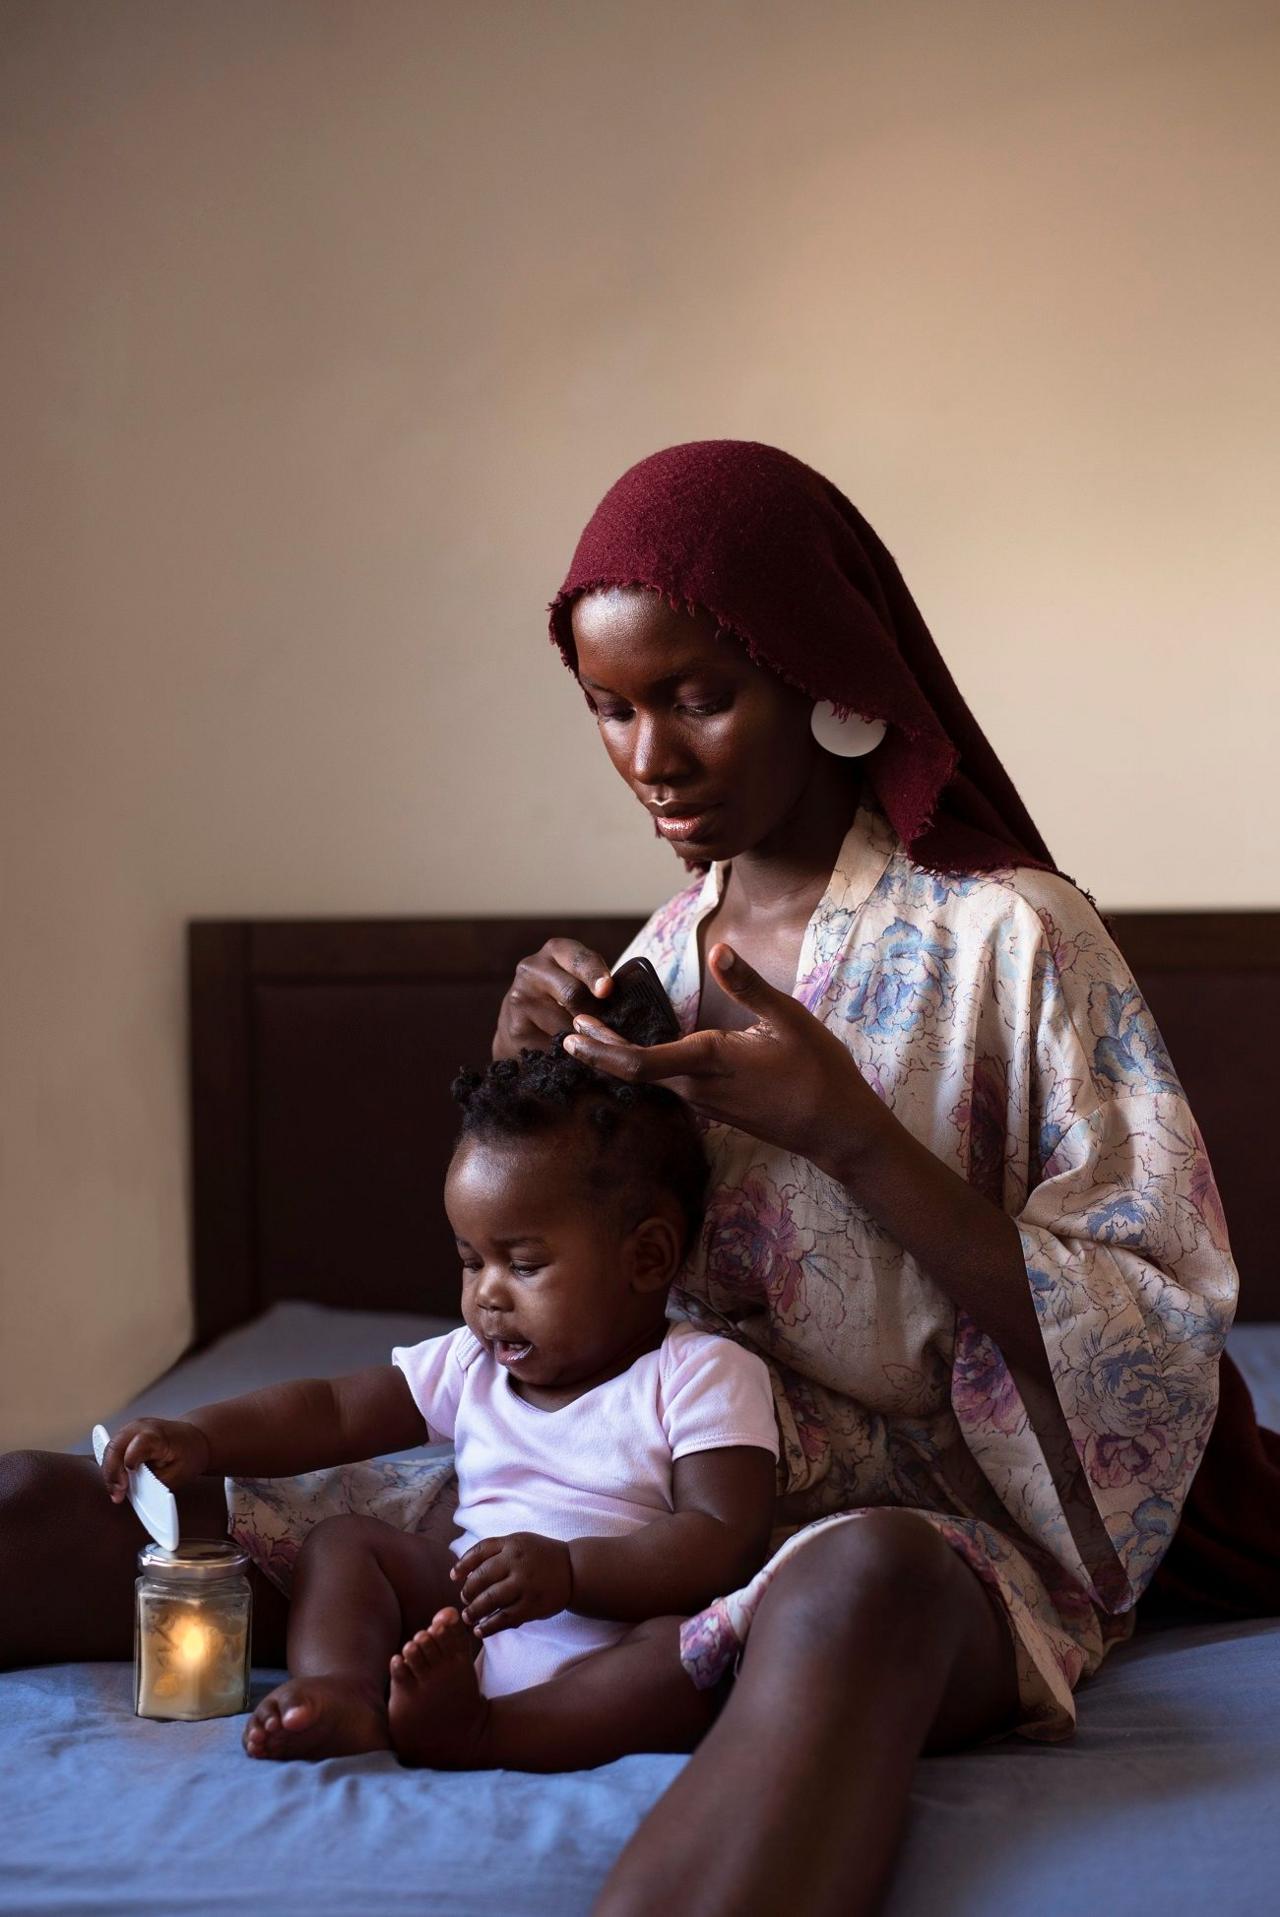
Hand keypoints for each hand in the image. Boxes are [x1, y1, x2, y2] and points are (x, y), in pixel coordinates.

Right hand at [99, 1418, 212, 1500]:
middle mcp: (141, 1426)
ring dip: (109, 1471)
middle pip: (116, 1446)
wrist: (193, 1439)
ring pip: (110, 1449)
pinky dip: (112, 1466)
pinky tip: (116, 1482)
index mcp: (158, 1434)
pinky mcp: (126, 1434)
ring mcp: (132, 1428)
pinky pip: (113, 1450)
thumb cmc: (187, 1456)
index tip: (125, 1484)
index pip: (137, 1444)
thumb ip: (154, 1482)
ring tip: (116, 1492)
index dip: (128, 1463)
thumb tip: (133, 1491)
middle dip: (112, 1473)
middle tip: (117, 1495)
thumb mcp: (177, 1474)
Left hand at [450, 1532, 572, 1636]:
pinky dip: (489, 1626)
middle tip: (464, 1600)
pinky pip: (505, 1618)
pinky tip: (481, 1631)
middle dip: (468, 1591)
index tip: (454, 1576)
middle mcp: (517, 1562)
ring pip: (490, 1600)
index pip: (479, 1551)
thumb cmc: (541, 1556)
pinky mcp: (532, 1605)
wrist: (574, 1570)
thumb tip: (464, 1571)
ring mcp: (525, 1584)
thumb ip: (495, 1551)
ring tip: (469, 1617)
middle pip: (481, 1577)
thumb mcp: (520, 1543)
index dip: (463, 1565)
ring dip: (474, 1611)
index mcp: (512, 1544)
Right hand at [492, 938, 614, 1058]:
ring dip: (585, 1040)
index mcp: (556, 951)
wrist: (520, 1025)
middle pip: (572, 994)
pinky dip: (568, 1056)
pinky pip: (550, 1045)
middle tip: (612, 1033)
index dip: (594, 974)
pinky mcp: (514, 1028)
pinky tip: (576, 1060)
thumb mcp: (581, 981)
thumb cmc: (564, 1000)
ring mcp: (519, 998)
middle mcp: (532, 969)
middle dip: (595, 1015)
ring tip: (597, 1050)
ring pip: (563, 1024)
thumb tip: (627, 1006)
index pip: (579, 959)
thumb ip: (600, 986)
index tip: (606, 989)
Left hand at [564, 942, 888, 1174]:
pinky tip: (642, 1053)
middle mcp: (698, 1088)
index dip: (603, 1048)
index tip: (576, 1032)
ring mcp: (705, 1102)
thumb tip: (718, 950)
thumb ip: (748, 985)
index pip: (640, 1061)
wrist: (836, 1129)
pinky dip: (645, 1068)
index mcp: (710, 1061)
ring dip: (619, 1060)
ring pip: (650, 1081)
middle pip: (634, 1073)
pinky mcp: (715, 1107)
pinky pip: (669, 1086)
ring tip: (595, 1036)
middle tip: (571, 1032)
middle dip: (599, 1052)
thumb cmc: (818, 1071)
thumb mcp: (788, 1018)